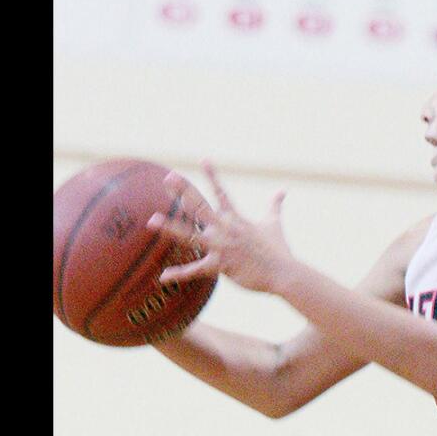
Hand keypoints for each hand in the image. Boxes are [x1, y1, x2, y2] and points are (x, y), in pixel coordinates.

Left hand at [147, 160, 294, 293]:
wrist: (284, 272)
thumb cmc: (278, 249)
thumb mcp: (274, 223)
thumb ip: (275, 205)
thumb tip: (282, 190)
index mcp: (235, 218)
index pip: (221, 192)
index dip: (212, 175)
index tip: (203, 159)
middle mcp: (225, 228)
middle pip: (200, 206)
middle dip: (183, 191)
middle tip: (168, 177)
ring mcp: (222, 246)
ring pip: (190, 235)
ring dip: (170, 228)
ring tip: (151, 220)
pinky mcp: (221, 265)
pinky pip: (196, 270)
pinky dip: (180, 274)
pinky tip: (163, 276)